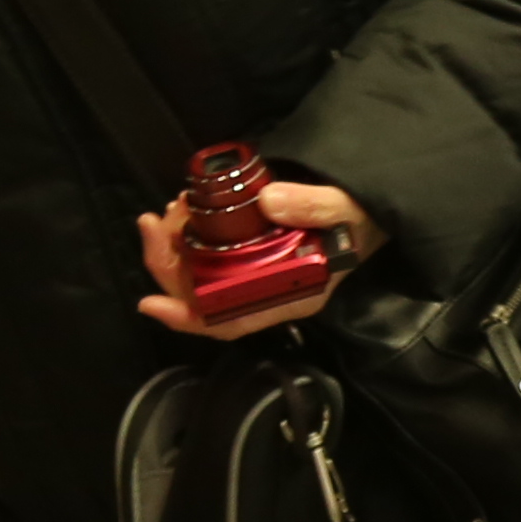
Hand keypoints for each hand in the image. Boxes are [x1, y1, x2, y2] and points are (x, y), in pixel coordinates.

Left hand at [137, 171, 377, 337]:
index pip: (230, 321)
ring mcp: (255, 272)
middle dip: (169, 262)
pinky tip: (185, 208)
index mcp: (286, 296)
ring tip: (171, 209)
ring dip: (175, 244)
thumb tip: (267, 200)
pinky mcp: (250, 250)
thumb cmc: (360, 220)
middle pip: (203, 294)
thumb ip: (314, 206)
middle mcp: (264, 291)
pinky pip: (210, 250)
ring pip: (200, 271)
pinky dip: (190, 232)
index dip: (187, 319)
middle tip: (153, 223)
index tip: (151, 303)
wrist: (370, 210)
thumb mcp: (346, 211)